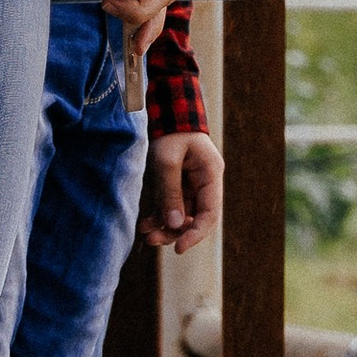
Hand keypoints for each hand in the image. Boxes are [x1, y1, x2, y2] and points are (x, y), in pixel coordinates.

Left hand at [139, 130, 221, 252]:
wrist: (166, 108)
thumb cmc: (170, 130)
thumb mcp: (167, 160)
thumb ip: (170, 192)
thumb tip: (173, 224)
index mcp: (211, 175)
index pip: (210, 214)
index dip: (196, 234)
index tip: (178, 247)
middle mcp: (205, 182)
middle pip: (195, 217)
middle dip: (174, 232)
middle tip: (151, 241)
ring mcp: (192, 183)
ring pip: (182, 214)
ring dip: (165, 226)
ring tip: (145, 234)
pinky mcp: (178, 183)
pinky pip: (172, 206)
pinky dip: (160, 216)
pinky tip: (145, 224)